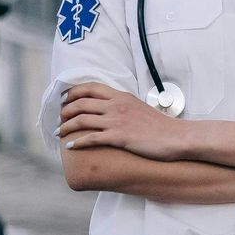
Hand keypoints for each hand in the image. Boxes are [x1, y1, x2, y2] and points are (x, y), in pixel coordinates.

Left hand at [58, 82, 186, 160]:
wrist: (176, 137)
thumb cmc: (161, 127)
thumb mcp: (139, 108)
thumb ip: (123, 106)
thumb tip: (111, 110)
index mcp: (121, 96)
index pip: (90, 87)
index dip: (72, 93)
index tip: (63, 100)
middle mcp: (116, 105)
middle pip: (81, 103)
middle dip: (64, 111)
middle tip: (57, 119)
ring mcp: (117, 121)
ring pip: (82, 120)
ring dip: (66, 126)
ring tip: (59, 133)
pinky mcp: (119, 137)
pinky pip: (91, 138)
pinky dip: (78, 142)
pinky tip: (70, 147)